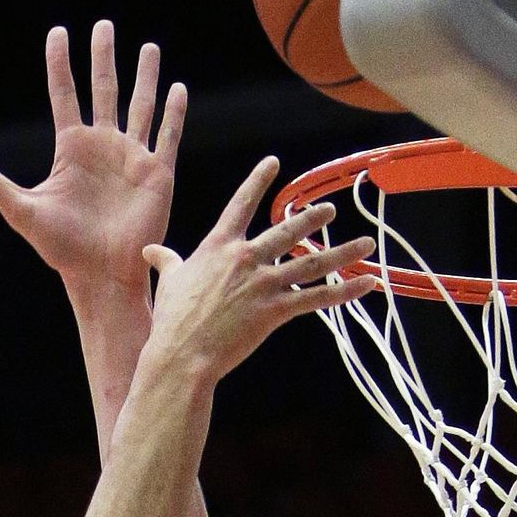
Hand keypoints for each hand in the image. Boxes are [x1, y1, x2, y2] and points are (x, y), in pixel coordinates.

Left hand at [0, 20, 185, 295]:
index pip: (64, 94)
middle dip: (103, 57)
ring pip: (140, 106)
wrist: (101, 275)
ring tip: (147, 46)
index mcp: (71, 150)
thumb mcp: (20, 209)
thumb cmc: (61, 248)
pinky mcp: (157, 174)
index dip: (60, 64)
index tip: (57, 32)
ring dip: (145, 76)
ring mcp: (131, 158)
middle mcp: (102, 147)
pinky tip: (178, 89)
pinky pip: (167, 136)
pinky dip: (174, 113)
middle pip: (103, 90)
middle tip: (102, 26)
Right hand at [141, 158, 376, 383]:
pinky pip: (318, 299)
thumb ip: (166, 260)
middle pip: (287, 231)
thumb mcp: (169, 282)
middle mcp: (245, 258)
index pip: (241, 203)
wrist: (182, 354)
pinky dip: (345, 291)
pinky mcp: (276, 311)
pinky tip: (367, 282)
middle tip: (329, 208)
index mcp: (219, 246)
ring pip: (312, 263)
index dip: (258, 181)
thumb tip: (149, 250)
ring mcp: (263, 284)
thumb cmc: (172, 319)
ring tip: (366, 243)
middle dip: (312, 218)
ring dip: (342, 252)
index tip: (273, 162)